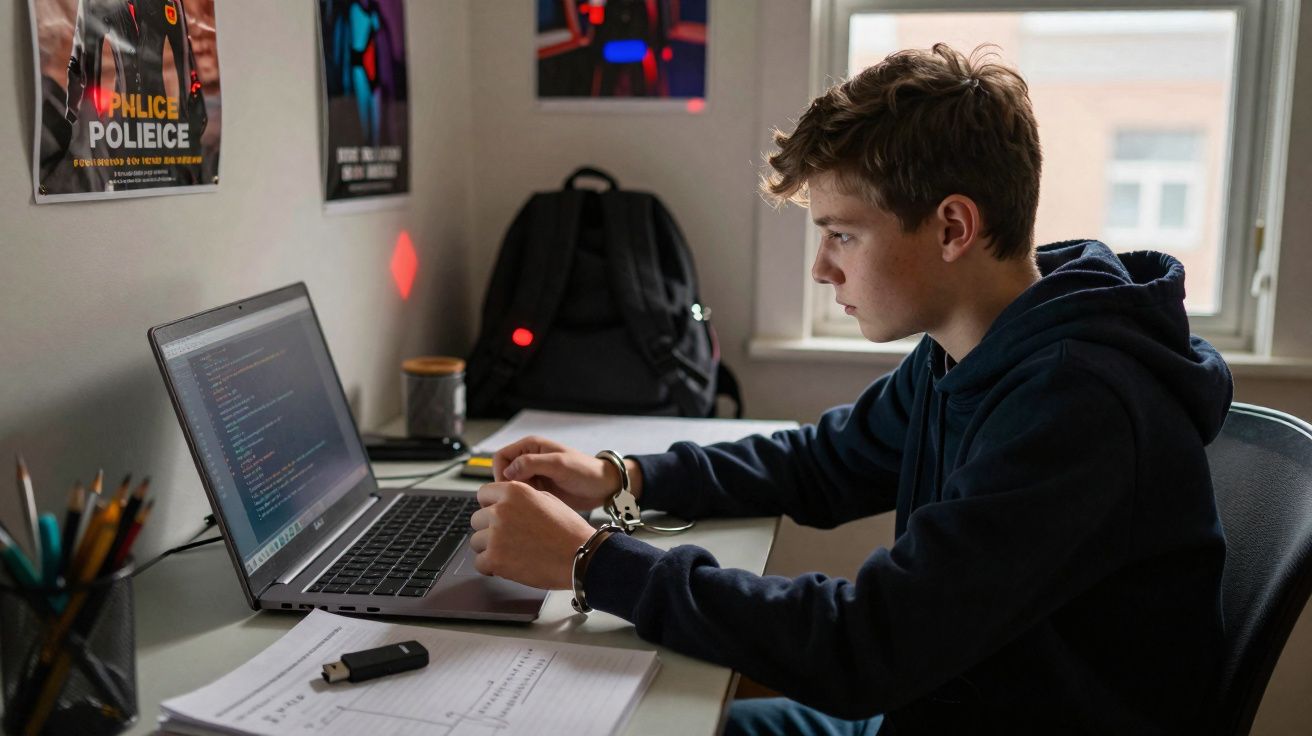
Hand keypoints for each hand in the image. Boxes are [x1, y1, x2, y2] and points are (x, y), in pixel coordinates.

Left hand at [468, 481, 596, 589]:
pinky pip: (479, 563)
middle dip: (489, 529)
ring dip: (489, 548)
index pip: (483, 494)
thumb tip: (502, 502)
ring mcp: (496, 534)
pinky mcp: (495, 558)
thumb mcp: (546, 499)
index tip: (496, 516)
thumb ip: (520, 498)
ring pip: (476, 542)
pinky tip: (507, 565)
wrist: (581, 556)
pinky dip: (491, 567)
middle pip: (477, 519)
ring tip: (511, 553)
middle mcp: (501, 510)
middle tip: (508, 538)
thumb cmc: (568, 531)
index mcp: (514, 491)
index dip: (490, 506)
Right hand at [493, 436, 641, 510]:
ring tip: (536, 499)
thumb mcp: (559, 464)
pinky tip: (540, 503)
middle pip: (504, 473)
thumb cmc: (585, 470)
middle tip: (525, 496)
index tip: (511, 487)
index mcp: (531, 446)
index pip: (501, 457)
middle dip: (510, 486)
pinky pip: (523, 496)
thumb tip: (508, 471)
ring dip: (519, 495)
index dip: (501, 472)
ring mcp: (534, 475)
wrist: (603, 487)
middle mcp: (529, 459)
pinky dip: (527, 501)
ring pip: (512, 487)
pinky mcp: (540, 489)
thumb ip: (532, 463)